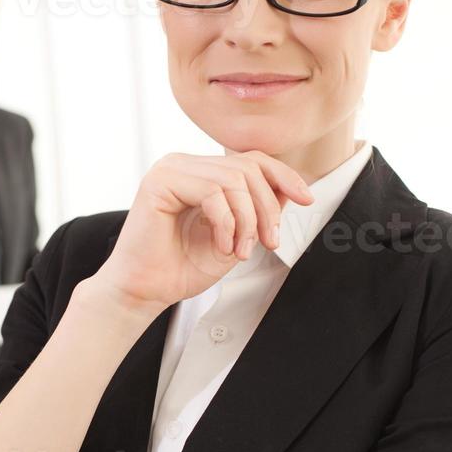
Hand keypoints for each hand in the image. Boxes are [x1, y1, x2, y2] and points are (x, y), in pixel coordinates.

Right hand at [93, 149, 314, 309]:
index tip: (306, 199)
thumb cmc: (181, 268)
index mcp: (201, 172)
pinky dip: (226, 223)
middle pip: (248, 167)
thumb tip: (291, 189)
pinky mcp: (159, 181)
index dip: (283, 176)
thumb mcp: (236, 237)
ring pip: (233, 179)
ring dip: (247, 220)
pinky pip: (212, 191)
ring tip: (240, 251)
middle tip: (268, 242)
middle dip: (267, 208)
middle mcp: (185, 164)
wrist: (146, 291)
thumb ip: (258, 211)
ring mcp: (171, 169)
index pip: (251, 160)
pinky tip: (221, 245)